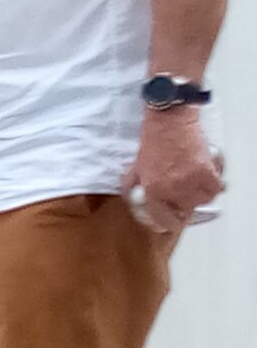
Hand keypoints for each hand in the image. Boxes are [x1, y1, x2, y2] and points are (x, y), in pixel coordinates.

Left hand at [124, 113, 223, 232]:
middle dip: (180, 206)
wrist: (168, 121)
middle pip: (183, 210)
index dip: (165, 224)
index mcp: (152, 189)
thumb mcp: (135, 167)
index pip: (161, 218)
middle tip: (179, 197)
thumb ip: (133, 186)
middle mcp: (172, 189)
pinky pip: (214, 189)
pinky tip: (203, 179)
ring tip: (190, 184)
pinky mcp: (206, 171)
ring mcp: (191, 181)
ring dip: (196, 195)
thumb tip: (134, 200)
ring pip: (200, 200)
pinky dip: (210, 186)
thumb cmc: (151, 140)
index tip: (168, 225)